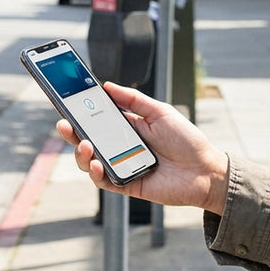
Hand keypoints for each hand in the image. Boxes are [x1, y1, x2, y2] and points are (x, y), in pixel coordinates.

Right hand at [55, 82, 229, 214]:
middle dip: (71, 132)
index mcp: (126, 127)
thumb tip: (107, 85)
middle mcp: (120, 147)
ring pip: (90, 161)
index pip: (96, 118)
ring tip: (86, 145)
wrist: (206, 170)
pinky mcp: (126, 185)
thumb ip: (133, 100)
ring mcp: (121, 166)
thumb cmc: (187, 140)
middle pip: (87, 139)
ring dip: (81, 153)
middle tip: (63, 123)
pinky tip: (98, 164)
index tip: (66, 100)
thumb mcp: (160, 112)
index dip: (80, 111)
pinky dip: (96, 173)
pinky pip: (104, 181)